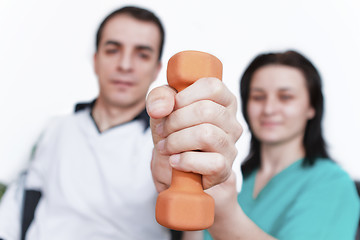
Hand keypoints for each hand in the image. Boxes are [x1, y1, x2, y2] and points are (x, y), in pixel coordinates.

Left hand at [146, 77, 241, 191]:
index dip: (186, 96)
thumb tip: (161, 108)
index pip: (213, 86)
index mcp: (223, 101)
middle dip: (175, 121)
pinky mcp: (224, 169)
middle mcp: (232, 122)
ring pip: (206, 134)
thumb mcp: (163, 109)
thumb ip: (160, 97)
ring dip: (176, 141)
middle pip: (206, 111)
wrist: (174, 168)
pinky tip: (175, 161)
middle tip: (162, 131)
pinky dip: (185, 161)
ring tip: (166, 146)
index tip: (171, 107)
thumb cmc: (174, 132)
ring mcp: (230, 146)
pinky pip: (210, 162)